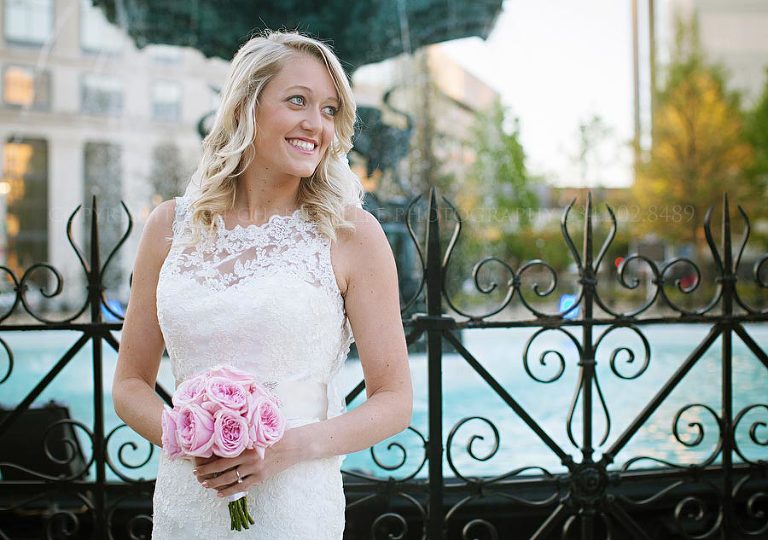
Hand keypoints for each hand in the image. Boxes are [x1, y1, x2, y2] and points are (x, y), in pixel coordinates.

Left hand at [192, 428, 306, 497]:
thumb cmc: (278, 435)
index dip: (209, 458)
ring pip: (230, 478)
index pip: (223, 452)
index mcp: (247, 443)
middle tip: (197, 475)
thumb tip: (230, 431)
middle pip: (222, 466)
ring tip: (206, 485)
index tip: (198, 461)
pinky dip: (230, 491)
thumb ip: (247, 433)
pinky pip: (242, 486)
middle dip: (208, 472)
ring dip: (216, 483)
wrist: (295, 445)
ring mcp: (255, 468)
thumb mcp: (261, 431)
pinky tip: (220, 493)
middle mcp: (249, 456)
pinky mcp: (261, 477)